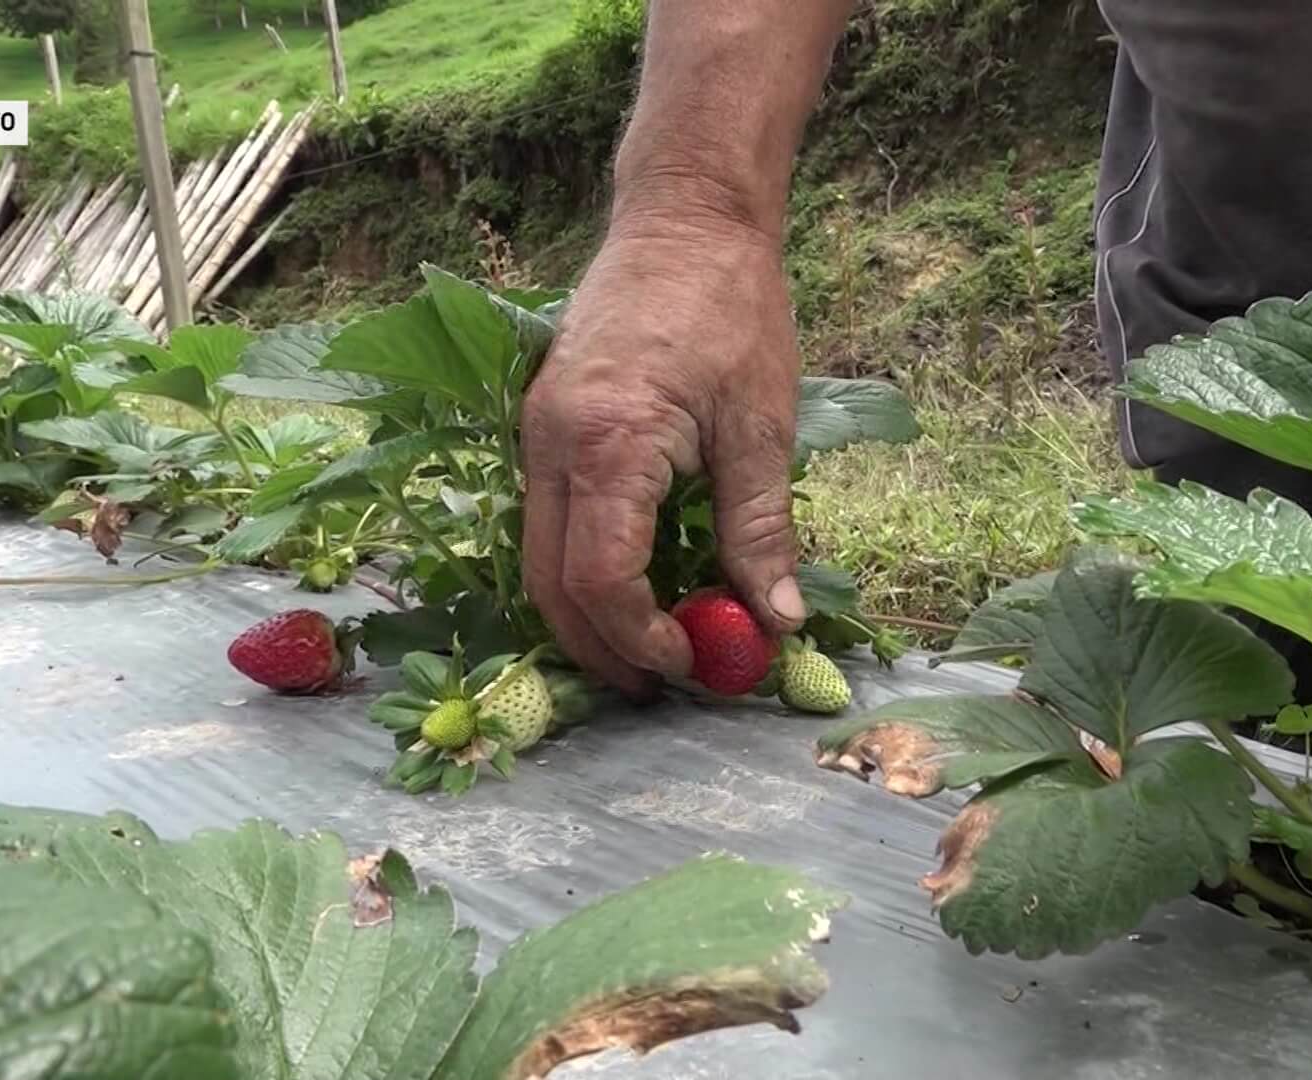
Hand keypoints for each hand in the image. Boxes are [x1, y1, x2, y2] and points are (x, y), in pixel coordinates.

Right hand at [520, 220, 807, 695]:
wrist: (682, 217)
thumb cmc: (730, 306)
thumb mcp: (761, 424)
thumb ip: (760, 529)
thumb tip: (775, 622)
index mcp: (605, 442)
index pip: (600, 579)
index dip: (642, 637)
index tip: (694, 661)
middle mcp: (550, 442)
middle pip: (548, 582)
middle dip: (600, 646)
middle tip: (659, 683)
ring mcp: (536, 431)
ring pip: (539, 554)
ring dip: (587, 611)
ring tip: (650, 644)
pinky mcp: (543, 423)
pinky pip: (547, 517)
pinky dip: (581, 565)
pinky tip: (634, 580)